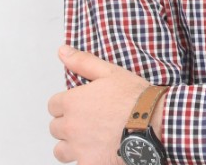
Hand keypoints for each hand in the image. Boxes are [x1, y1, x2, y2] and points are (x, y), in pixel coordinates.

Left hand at [48, 46, 148, 164]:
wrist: (151, 123)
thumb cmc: (133, 97)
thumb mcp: (110, 72)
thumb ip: (83, 62)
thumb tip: (62, 51)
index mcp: (72, 102)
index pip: (53, 105)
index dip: (67, 102)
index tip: (83, 103)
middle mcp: (70, 126)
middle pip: (55, 127)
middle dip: (68, 122)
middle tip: (90, 119)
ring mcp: (78, 149)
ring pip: (61, 149)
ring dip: (71, 144)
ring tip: (92, 137)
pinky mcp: (88, 164)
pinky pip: (77, 163)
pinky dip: (86, 158)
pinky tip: (101, 150)